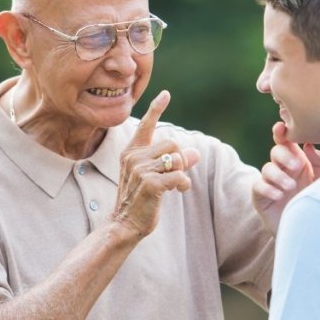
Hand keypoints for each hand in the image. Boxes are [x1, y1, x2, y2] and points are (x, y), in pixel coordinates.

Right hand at [112, 90, 200, 236]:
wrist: (124, 224)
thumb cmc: (140, 200)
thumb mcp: (155, 177)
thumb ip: (173, 163)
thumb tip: (195, 153)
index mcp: (131, 152)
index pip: (146, 126)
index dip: (156, 109)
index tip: (166, 94)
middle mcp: (134, 157)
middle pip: (172, 143)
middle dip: (179, 159)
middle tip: (175, 175)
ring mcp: (140, 170)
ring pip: (177, 158)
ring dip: (182, 172)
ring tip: (176, 186)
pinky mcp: (151, 184)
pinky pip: (179, 175)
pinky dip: (184, 184)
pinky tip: (178, 191)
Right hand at [252, 121, 319, 234]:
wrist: (307, 231)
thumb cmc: (316, 202)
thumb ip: (319, 162)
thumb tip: (308, 145)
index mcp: (296, 160)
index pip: (286, 142)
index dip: (281, 132)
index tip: (282, 127)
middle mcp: (282, 169)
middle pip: (276, 152)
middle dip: (284, 156)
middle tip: (297, 166)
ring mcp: (270, 182)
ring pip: (267, 168)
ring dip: (279, 175)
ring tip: (291, 186)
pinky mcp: (260, 197)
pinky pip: (258, 186)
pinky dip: (268, 189)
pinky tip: (279, 195)